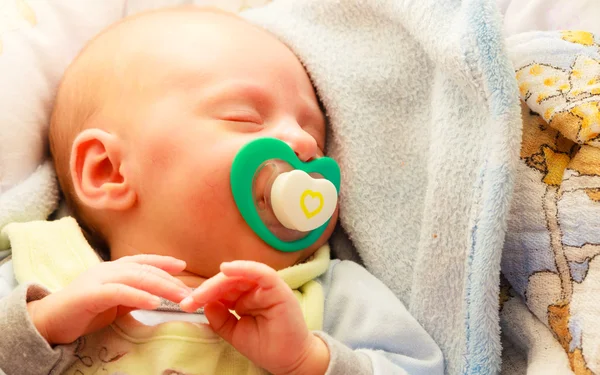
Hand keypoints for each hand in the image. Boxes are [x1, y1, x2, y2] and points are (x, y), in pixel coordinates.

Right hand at [27, 254, 190, 344]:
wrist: (48, 322)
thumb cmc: (83, 311)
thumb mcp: (115, 302)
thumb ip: (134, 296)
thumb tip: (158, 295)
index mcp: (113, 268)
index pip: (143, 261)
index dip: (163, 262)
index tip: (182, 265)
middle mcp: (107, 269)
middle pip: (145, 270)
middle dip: (170, 280)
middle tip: (190, 293)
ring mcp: (98, 279)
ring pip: (137, 278)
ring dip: (162, 287)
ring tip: (180, 297)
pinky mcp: (90, 295)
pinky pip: (119, 292)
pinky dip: (139, 296)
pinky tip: (155, 302)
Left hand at [180, 261, 329, 374]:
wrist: (289, 362)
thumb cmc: (266, 346)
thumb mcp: (234, 332)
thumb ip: (220, 318)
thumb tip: (206, 304)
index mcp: (246, 296)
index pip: (223, 288)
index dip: (204, 294)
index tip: (186, 304)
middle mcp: (257, 288)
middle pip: (228, 280)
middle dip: (206, 289)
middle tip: (189, 300)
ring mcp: (268, 287)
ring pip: (240, 274)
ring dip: (218, 282)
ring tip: (200, 294)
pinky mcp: (279, 288)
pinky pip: (261, 272)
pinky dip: (245, 268)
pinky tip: (227, 269)